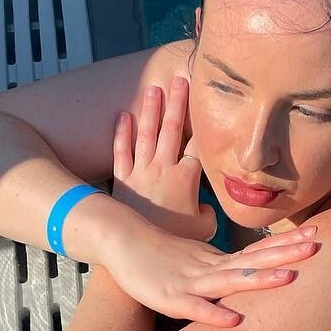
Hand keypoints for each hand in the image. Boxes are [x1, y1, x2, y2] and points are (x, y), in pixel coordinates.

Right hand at [98, 215, 321, 326]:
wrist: (117, 238)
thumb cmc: (157, 253)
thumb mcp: (194, 257)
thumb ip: (219, 264)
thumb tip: (243, 269)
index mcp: (217, 258)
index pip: (258, 249)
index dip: (287, 243)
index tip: (317, 233)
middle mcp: (210, 266)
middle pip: (254, 259)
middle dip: (286, 253)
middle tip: (317, 245)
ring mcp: (191, 281)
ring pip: (231, 280)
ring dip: (261, 280)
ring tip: (290, 278)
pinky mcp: (169, 297)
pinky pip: (195, 308)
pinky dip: (214, 314)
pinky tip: (234, 321)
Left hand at [111, 75, 214, 242]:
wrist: (138, 251)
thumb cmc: (173, 242)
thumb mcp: (203, 230)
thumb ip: (209, 213)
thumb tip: (205, 206)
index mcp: (186, 178)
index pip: (198, 143)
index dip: (204, 122)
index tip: (208, 103)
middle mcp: (163, 169)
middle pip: (173, 129)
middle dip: (178, 102)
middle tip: (180, 79)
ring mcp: (140, 173)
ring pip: (146, 134)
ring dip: (151, 110)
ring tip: (154, 88)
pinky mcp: (122, 181)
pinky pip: (121, 152)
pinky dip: (122, 133)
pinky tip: (123, 116)